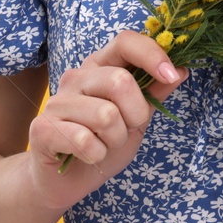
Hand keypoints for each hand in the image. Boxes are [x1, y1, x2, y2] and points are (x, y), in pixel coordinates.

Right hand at [25, 29, 186, 211]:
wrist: (67, 181)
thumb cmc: (104, 143)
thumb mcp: (138, 118)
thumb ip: (155, 92)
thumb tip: (181, 70)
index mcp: (100, 66)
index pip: (126, 41)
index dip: (152, 54)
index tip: (171, 74)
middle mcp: (76, 77)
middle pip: (120, 82)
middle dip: (136, 114)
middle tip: (127, 129)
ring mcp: (56, 102)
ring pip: (106, 115)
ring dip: (115, 139)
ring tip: (104, 144)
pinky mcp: (42, 128)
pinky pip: (84, 140)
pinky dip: (96, 154)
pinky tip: (87, 155)